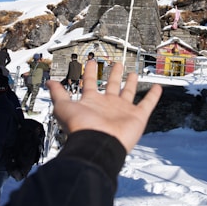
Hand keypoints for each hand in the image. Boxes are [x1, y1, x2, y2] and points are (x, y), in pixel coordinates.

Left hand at [46, 61, 161, 152]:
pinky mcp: (137, 117)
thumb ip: (58, 94)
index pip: (90, 83)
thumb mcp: (64, 107)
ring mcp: (123, 111)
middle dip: (113, 75)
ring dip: (131, 83)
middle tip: (116, 63)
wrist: (97, 144)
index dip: (89, 72)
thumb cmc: (80, 127)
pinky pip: (147, 104)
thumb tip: (48, 82)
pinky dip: (153, 96)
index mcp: (92, 102)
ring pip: (128, 93)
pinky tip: (157, 87)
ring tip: (133, 73)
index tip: (91, 61)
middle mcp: (107, 105)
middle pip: (111, 86)